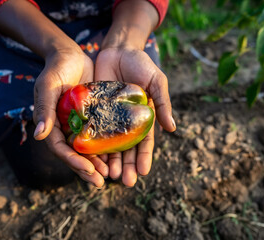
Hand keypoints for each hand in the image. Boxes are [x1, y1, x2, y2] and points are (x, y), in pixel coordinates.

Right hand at [33, 51, 107, 187]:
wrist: (71, 54)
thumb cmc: (56, 68)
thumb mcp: (49, 85)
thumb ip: (44, 109)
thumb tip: (39, 136)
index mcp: (51, 125)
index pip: (61, 149)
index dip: (73, 161)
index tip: (89, 170)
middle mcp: (65, 128)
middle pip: (75, 154)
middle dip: (87, 169)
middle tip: (101, 182)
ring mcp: (80, 124)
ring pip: (89, 149)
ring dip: (99, 163)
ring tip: (112, 175)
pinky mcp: (93, 118)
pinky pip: (101, 136)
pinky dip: (108, 147)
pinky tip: (119, 156)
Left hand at [94, 47, 175, 186]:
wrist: (117, 49)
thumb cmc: (140, 64)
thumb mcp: (156, 81)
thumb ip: (162, 102)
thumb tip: (172, 129)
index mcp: (143, 118)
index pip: (144, 142)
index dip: (144, 157)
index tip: (143, 171)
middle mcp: (125, 122)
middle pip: (126, 149)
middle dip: (127, 166)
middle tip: (126, 181)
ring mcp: (108, 118)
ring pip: (109, 145)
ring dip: (110, 162)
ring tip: (109, 176)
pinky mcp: (93, 112)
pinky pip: (92, 131)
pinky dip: (93, 146)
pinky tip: (91, 158)